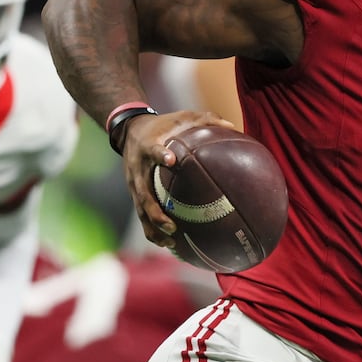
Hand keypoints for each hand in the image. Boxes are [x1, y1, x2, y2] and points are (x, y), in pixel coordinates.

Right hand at [119, 109, 237, 248]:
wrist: (129, 131)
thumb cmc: (163, 125)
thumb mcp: (181, 117)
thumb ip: (205, 120)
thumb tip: (232, 125)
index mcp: (148, 147)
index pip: (152, 150)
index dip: (159, 155)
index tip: (170, 159)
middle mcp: (138, 169)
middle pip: (143, 194)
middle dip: (156, 212)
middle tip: (173, 225)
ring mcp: (134, 184)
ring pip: (140, 211)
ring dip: (154, 228)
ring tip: (171, 243)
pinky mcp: (135, 194)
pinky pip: (143, 215)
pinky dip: (153, 230)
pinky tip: (170, 244)